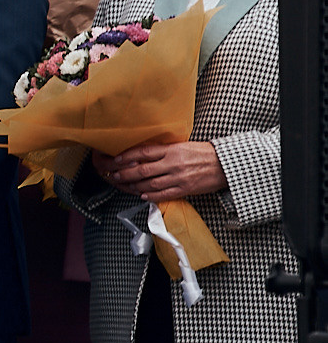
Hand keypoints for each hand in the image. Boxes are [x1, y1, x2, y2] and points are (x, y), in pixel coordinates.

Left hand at [93, 140, 225, 203]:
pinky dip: (151, 196)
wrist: (226, 164)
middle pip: (143, 170)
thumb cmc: (204, 153)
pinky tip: (143, 195)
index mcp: (173, 150)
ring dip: (136, 186)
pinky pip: (164, 195)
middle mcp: (174, 163)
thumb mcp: (183, 146)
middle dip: (126, 174)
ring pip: (150, 184)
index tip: (116, 160)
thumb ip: (165, 150)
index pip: (144, 152)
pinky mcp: (186, 189)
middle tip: (116, 175)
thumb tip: (143, 154)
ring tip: (128, 186)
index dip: (127, 156)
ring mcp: (179, 178)